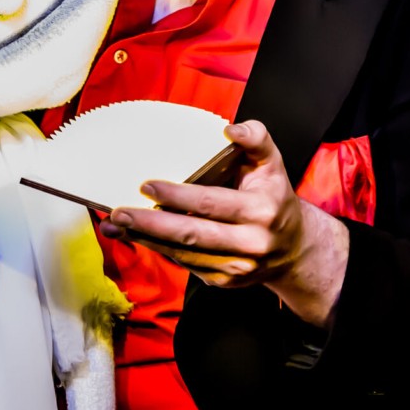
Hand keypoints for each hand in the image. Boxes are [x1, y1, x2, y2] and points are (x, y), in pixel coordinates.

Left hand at [98, 120, 349, 325]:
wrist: (294, 250)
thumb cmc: (274, 198)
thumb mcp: (273, 163)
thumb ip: (256, 138)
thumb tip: (230, 129)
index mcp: (260, 210)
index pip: (211, 203)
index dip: (177, 196)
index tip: (146, 186)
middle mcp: (249, 243)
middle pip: (191, 235)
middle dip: (150, 225)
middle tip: (119, 212)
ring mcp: (235, 267)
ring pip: (183, 254)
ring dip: (145, 240)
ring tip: (116, 225)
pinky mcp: (223, 281)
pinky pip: (184, 265)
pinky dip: (158, 250)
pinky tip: (135, 236)